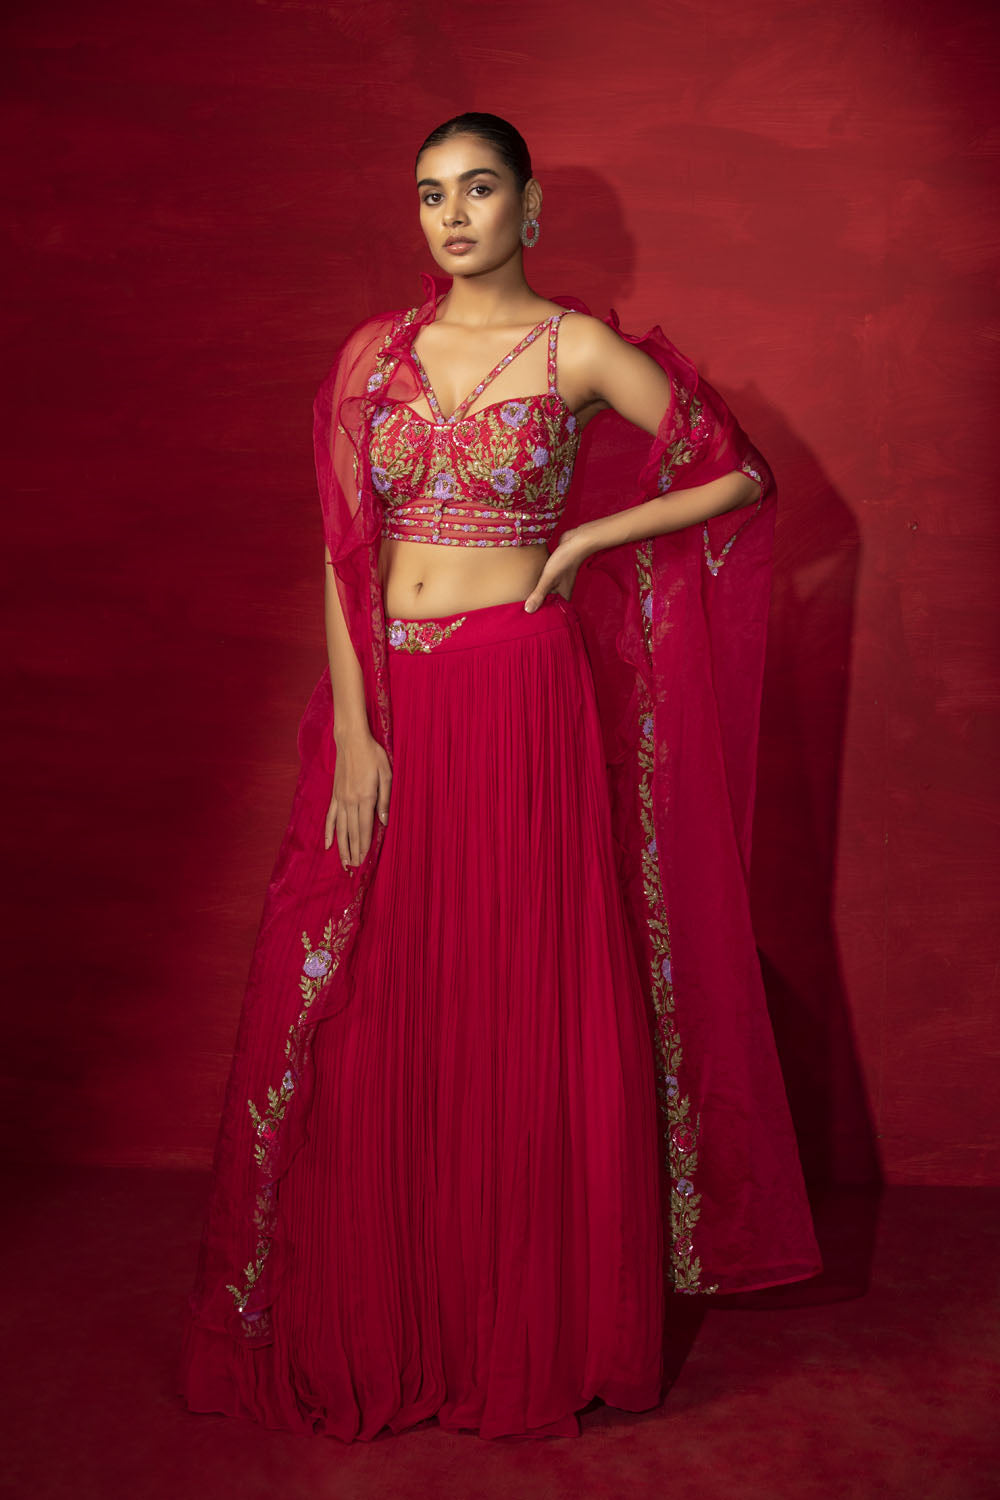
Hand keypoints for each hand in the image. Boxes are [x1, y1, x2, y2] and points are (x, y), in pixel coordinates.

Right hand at [324, 729, 391, 868]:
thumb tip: (384, 822)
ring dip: (342, 848)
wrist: (352, 741)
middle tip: (355, 870)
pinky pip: (330, 817)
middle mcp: (350, 801)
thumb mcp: (386, 774)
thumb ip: (385, 799)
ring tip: (344, 864)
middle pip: (351, 833)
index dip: (364, 846)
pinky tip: (327, 845)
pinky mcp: (334, 795)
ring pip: (340, 829)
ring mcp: (340, 799)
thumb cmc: (373, 755)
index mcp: (365, 797)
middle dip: (354, 852)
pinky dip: (328, 832)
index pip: (364, 828)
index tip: (365, 861)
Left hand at [523, 529, 591, 612]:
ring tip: (523, 596)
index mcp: (563, 595)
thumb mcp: (548, 579)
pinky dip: (539, 580)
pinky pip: (546, 578)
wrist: (576, 541)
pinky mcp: (556, 570)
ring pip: (546, 588)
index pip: (551, 609)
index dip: (541, 613)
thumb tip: (528, 611)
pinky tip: (530, 580)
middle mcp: (562, 589)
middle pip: (547, 599)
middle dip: (537, 602)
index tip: (529, 618)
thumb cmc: (564, 561)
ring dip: (538, 590)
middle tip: (522, 608)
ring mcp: (559, 580)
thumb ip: (539, 594)